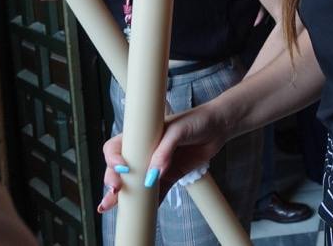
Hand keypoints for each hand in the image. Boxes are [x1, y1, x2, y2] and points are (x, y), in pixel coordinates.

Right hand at [98, 103, 227, 212]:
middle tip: (114, 191)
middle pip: (120, 168)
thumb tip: (152, 175)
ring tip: (112, 206)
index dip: (113, 158)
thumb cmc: (196, 120)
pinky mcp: (170, 175)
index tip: (121, 168)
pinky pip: (157, 191)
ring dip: (125, 195)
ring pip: (136, 182)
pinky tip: (143, 211)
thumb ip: (164, 151)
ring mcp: (156, 165)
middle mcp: (144, 151)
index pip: (117, 147)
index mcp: (141, 135)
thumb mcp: (178, 130)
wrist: (219, 126)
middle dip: (113, 180)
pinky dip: (150, 202)